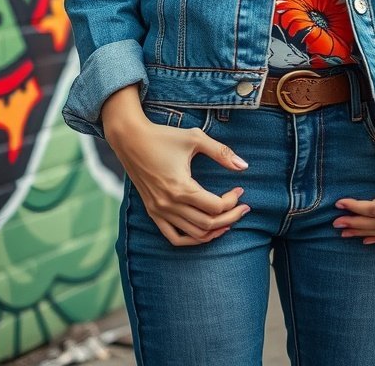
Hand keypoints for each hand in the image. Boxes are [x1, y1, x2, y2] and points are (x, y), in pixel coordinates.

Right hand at [108, 116, 250, 245]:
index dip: (232, 201)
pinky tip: (205, 231)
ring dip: (214, 230)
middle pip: (208, 224)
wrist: (131, 138)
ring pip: (194, 234)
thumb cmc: (163, 136)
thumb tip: (244, 165)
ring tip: (229, 220)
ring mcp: (159, 211)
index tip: (240, 190)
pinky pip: (174, 237)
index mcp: (181, 187)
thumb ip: (220, 152)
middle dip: (230, 218)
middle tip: (243, 208)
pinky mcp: (153, 212)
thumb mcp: (195, 138)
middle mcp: (169, 204)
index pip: (215, 206)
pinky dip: (192, 239)